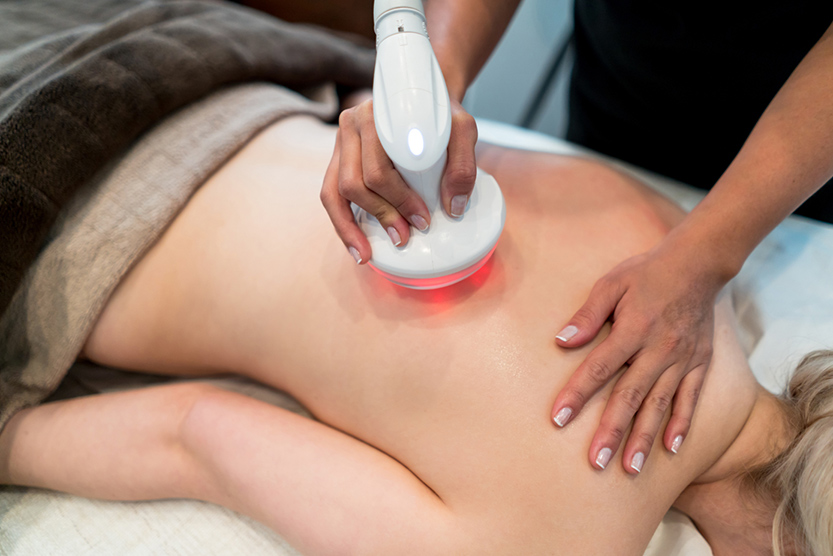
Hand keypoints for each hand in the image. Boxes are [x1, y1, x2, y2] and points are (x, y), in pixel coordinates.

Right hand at [320, 97, 477, 263]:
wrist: (423, 96)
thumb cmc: (440, 114)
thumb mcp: (463, 129)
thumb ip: (464, 165)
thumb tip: (452, 208)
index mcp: (376, 116)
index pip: (379, 168)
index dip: (399, 200)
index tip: (423, 219)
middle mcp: (352, 125)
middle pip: (355, 182)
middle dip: (381, 215)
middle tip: (407, 236)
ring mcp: (341, 142)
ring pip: (336, 192)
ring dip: (354, 227)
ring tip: (370, 253)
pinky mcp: (338, 158)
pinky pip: (330, 195)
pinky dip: (342, 224)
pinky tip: (356, 247)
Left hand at [550, 241, 727, 473]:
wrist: (698, 264)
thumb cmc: (646, 273)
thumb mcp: (611, 283)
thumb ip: (588, 315)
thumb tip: (561, 341)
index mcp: (634, 329)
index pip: (599, 367)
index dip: (578, 394)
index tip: (558, 418)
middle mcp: (659, 349)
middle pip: (631, 395)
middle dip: (612, 431)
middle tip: (596, 462)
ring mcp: (682, 359)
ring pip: (660, 404)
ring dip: (644, 437)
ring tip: (630, 468)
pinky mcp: (699, 363)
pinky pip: (691, 398)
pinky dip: (682, 424)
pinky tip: (670, 449)